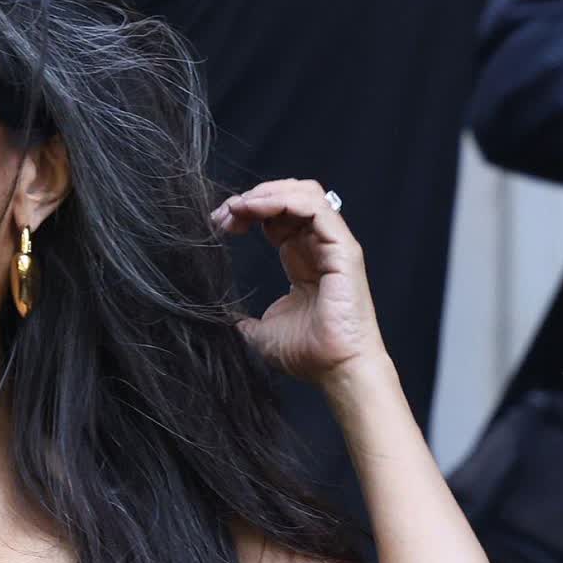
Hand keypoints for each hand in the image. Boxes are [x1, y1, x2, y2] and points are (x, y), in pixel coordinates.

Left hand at [213, 179, 386, 385]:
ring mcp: (332, 244)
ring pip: (303, 193)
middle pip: (287, 199)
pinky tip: (256, 208)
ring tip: (239, 207)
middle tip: (224, 213)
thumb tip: (226, 322)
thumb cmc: (309, 354)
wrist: (335, 369)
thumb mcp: (262, 334)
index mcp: (302, 260)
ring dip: (266, 193)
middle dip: (252, 198)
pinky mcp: (342, 247)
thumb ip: (244, 321)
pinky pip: (316, 206)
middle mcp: (317, 247)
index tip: (219, 223)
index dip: (248, 213)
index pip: (276, 218)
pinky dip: (283, 199)